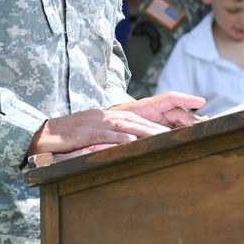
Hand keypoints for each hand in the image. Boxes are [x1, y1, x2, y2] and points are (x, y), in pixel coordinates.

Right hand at [26, 92, 206, 156]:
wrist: (44, 134)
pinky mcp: (85, 134)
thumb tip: (143, 142)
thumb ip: (121, 135)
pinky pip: (105, 136)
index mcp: (117, 113)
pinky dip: (118, 140)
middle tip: (190, 126)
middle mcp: (110, 115)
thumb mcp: (100, 133)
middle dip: (166, 121)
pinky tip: (131, 144)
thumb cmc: (73, 136)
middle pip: (143, 116)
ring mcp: (98, 123)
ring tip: (165, 137)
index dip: (176, 100)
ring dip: (147, 132)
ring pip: (127, 126)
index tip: (199, 101)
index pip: (151, 104)